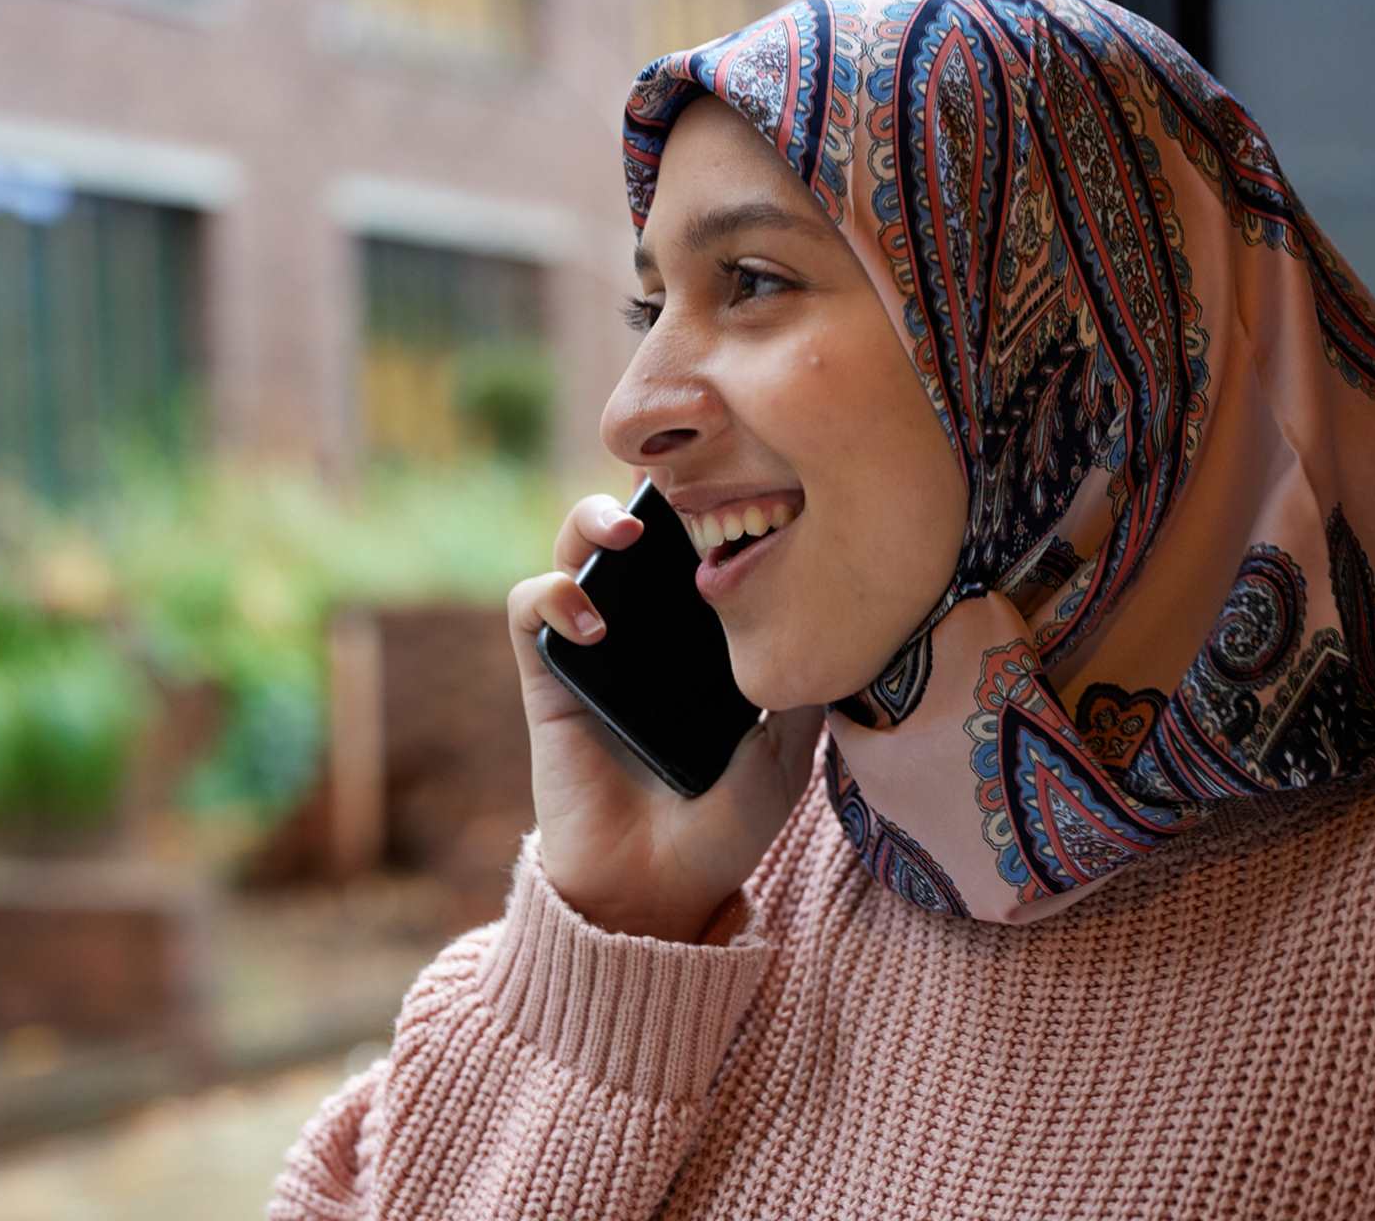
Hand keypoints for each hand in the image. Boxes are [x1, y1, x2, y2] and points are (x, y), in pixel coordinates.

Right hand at [505, 491, 825, 942]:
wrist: (658, 889)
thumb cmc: (724, 825)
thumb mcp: (786, 747)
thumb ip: (806, 681)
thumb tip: (845, 614)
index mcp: (697, 638)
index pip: (692, 546)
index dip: (704, 505)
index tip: (736, 486)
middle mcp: (643, 631)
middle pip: (632, 531)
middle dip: (643, 493)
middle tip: (672, 500)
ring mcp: (592, 648)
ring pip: (571, 550)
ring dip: (587, 522)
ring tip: (624, 534)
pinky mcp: (545, 678)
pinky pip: (529, 610)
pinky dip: (552, 595)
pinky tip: (592, 621)